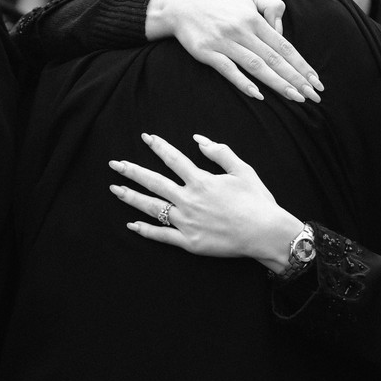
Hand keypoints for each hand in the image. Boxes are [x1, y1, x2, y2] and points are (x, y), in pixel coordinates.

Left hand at [109, 133, 303, 273]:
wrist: (265, 232)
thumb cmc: (257, 200)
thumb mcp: (243, 170)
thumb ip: (220, 152)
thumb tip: (198, 140)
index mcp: (201, 181)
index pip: (173, 159)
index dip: (158, 146)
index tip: (145, 137)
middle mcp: (189, 200)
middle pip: (154, 182)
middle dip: (132, 171)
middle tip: (114, 164)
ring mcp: (187, 223)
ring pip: (152, 208)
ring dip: (131, 197)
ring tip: (115, 189)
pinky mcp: (189, 243)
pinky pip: (162, 235)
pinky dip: (145, 230)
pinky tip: (131, 224)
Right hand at [145, 0, 323, 102]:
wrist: (182, 8)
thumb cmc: (221, 6)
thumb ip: (271, 6)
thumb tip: (281, 29)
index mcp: (255, 19)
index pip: (284, 46)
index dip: (301, 64)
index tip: (315, 80)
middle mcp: (242, 31)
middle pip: (274, 58)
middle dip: (296, 78)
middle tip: (313, 95)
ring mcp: (225, 43)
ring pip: (256, 66)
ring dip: (277, 83)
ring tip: (295, 98)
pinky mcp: (208, 53)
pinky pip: (228, 69)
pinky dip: (243, 82)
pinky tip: (258, 94)